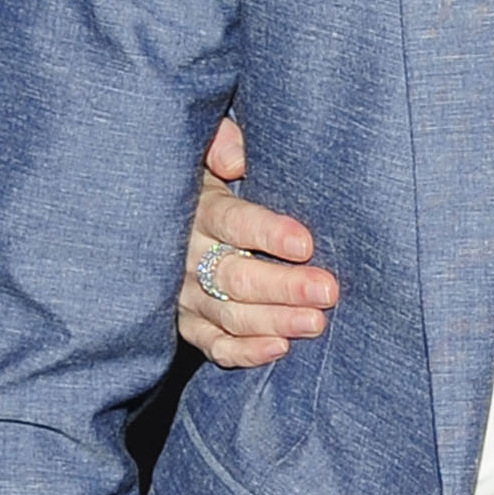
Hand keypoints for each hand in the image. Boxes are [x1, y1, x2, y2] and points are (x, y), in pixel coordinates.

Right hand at [179, 115, 336, 369]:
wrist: (165, 215)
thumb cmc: (209, 177)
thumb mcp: (207, 148)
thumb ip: (222, 142)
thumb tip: (236, 159)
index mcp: (198, 208)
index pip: (232, 221)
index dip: (267, 233)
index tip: (305, 243)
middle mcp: (186, 255)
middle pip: (234, 274)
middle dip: (284, 285)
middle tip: (328, 290)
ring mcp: (184, 293)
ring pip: (228, 313)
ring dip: (273, 320)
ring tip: (316, 323)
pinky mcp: (186, 323)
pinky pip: (213, 344)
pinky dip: (243, 352)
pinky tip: (279, 349)